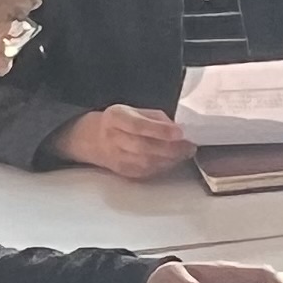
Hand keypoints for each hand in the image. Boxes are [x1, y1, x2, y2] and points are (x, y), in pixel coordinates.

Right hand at [59, 105, 193, 179]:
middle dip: (171, 148)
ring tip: (185, 152)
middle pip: (144, 148)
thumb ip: (155, 118)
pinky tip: (172, 160)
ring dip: (170, 159)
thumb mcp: (133, 110)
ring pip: (147, 163)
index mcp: (115, 118)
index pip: (138, 126)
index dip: (160, 131)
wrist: (93, 139)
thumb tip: (177, 128)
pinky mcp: (123, 172)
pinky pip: (146, 172)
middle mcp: (113, 139)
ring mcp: (117, 158)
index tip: (180, 132)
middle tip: (189, 146)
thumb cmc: (118, 122)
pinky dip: (163, 167)